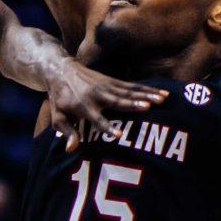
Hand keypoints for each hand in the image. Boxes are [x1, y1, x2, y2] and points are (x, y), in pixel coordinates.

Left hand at [44, 57, 166, 148]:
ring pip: (129, 92)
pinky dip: (147, 89)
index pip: (96, 119)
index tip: (118, 135)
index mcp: (83, 107)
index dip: (106, 127)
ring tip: (162, 99)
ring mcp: (106, 87)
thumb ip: (67, 132)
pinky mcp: (113, 81)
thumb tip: (71, 149)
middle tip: (148, 107)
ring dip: (146, 95)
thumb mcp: (58, 117)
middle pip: (117, 101)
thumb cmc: (60, 99)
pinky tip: (161, 92)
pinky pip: (132, 86)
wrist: (61, 71)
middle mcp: (97, 96)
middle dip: (132, 105)